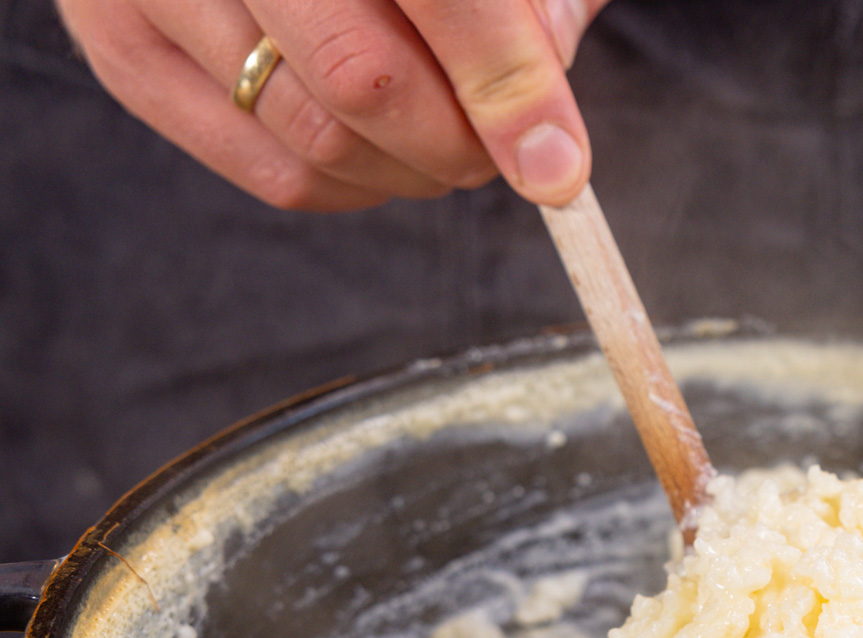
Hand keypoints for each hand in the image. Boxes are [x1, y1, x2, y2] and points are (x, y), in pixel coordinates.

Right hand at [56, 0, 609, 210]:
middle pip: (364, 80)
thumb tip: (549, 105)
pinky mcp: (125, 46)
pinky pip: (270, 171)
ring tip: (448, 144)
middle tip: (501, 150)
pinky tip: (383, 153)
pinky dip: (352, 186)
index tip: (558, 165)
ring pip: (316, 137)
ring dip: (410, 172)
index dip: (511, 87)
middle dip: (458, 143)